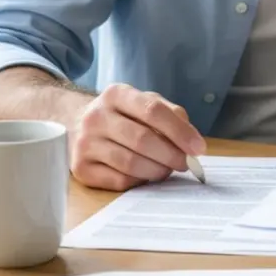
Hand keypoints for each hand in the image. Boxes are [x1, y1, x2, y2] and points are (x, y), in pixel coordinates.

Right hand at [69, 83, 205, 190]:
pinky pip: (118, 180)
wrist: (77, 123)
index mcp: (116, 94)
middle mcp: (96, 116)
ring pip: (130, 163)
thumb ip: (171, 115)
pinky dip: (139, 180)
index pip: (153, 111)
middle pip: (142, 139)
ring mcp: (84, 143)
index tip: (198, 148)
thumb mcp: (145, 103)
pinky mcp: (80, 168)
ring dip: (157, 170)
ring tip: (168, 169)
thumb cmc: (122, 114)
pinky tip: (146, 175)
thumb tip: (192, 142)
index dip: (180, 131)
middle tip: (186, 163)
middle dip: (172, 155)